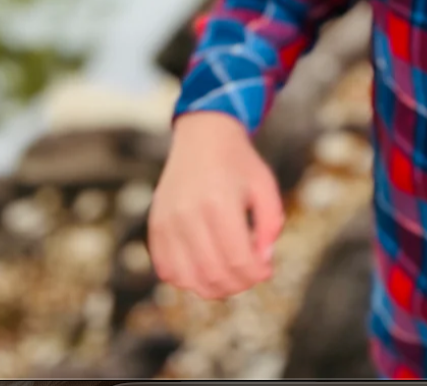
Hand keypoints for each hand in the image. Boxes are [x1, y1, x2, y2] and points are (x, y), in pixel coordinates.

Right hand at [148, 110, 284, 299]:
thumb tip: (263, 262)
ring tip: (231, 274)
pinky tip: (207, 265)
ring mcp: (168, 223)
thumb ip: (271, 224)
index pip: (237, 260)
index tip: (267, 270)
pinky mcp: (156, 227)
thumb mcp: (265, 185)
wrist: (202, 138)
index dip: (256, 274)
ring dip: (214, 288)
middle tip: (252, 274)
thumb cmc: (238, 163)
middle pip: (213, 275)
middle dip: (239, 284)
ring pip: (188, 280)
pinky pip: (168, 271)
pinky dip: (189, 279)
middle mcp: (188, 215)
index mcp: (219, 202)